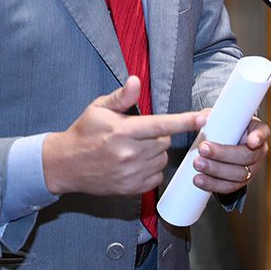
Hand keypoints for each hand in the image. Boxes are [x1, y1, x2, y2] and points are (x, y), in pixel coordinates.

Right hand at [43, 77, 205, 195]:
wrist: (66, 165)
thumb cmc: (84, 132)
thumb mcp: (98, 108)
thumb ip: (122, 97)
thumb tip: (136, 80)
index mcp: (123, 131)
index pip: (161, 125)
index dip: (185, 121)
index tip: (204, 117)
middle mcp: (129, 154)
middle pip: (164, 141)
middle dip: (158, 134)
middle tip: (139, 132)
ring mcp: (131, 173)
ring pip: (162, 158)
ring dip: (155, 152)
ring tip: (134, 148)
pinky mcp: (131, 188)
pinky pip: (157, 176)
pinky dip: (151, 168)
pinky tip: (135, 163)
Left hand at [192, 115, 270, 194]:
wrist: (219, 142)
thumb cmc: (222, 126)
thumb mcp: (219, 117)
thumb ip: (213, 117)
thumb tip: (202, 120)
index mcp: (256, 130)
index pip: (262, 132)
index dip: (258, 137)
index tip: (251, 141)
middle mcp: (258, 151)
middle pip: (246, 156)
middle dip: (223, 154)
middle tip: (203, 149)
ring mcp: (252, 169)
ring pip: (238, 174)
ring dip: (215, 170)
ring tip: (198, 164)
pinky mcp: (240, 182)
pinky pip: (229, 187)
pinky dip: (213, 184)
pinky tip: (200, 180)